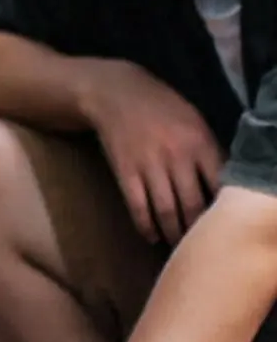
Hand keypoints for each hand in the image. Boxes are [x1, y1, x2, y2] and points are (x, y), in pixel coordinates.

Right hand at [79, 59, 223, 246]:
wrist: (117, 95)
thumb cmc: (161, 108)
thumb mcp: (194, 122)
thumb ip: (208, 150)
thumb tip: (222, 184)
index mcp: (200, 142)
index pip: (219, 183)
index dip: (223, 207)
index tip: (224, 223)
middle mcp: (177, 156)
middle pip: (192, 203)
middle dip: (197, 228)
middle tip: (200, 244)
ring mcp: (149, 166)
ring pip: (166, 210)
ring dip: (173, 232)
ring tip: (178, 246)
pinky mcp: (125, 174)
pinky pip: (138, 207)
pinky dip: (146, 226)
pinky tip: (151, 236)